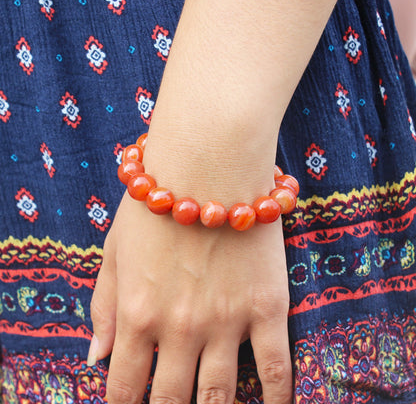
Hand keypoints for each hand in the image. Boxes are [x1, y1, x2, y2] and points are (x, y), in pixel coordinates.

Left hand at [90, 192, 291, 403]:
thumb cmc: (157, 203)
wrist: (209, 165)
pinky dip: (277, 398)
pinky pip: (276, 368)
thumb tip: (95, 359)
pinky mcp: (266, 307)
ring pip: (220, 394)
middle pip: (170, 400)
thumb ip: (103, 306)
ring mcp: (226, 321)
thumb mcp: (114, 249)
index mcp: (138, 313)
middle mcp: (179, 327)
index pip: (124, 387)